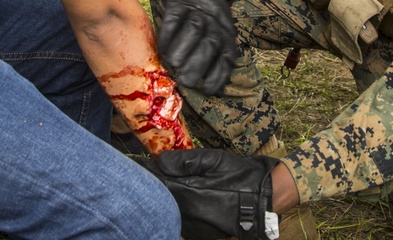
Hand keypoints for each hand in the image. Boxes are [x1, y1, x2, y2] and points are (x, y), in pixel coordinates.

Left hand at [141, 148, 277, 239]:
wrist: (262, 200)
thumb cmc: (238, 175)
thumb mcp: (214, 160)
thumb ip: (186, 161)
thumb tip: (161, 162)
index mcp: (191, 194)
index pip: (157, 184)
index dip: (142, 173)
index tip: (130, 163)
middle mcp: (188, 215)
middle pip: (158, 199)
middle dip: (147, 185)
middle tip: (137, 171)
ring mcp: (192, 227)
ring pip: (166, 211)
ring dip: (158, 198)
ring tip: (152, 182)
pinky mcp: (197, 234)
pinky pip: (177, 219)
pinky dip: (171, 208)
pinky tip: (171, 197)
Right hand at [153, 0, 236, 95]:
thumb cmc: (208, 14)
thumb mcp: (220, 31)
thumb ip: (216, 55)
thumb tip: (212, 88)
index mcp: (227, 33)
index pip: (226, 57)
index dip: (217, 75)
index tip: (207, 90)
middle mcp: (215, 21)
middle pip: (208, 45)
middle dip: (196, 66)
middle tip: (185, 80)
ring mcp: (197, 10)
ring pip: (192, 32)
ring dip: (181, 51)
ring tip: (173, 64)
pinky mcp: (180, 1)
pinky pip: (173, 20)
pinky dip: (167, 36)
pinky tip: (163, 49)